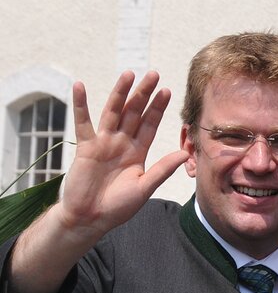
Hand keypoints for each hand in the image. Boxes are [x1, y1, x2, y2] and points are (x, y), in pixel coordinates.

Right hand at [59, 70, 188, 238]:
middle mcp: (122, 143)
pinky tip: (79, 85)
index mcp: (138, 152)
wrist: (90, 219)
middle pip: (134, 113)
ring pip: (113, 112)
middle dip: (144, 94)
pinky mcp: (85, 147)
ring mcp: (103, 143)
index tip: (167, 90)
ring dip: (120, 92)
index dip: (158, 108)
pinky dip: (80, 105)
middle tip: (154, 74)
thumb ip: (162, 169)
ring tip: (128, 73)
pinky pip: (82, 123)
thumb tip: (185, 154)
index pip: (150, 124)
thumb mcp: (145, 187)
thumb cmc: (118, 207)